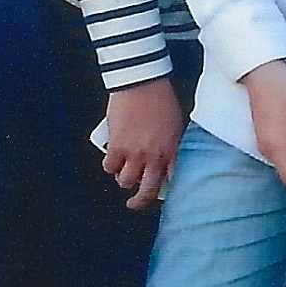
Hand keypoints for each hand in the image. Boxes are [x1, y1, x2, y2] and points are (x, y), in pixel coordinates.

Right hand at [103, 80, 183, 209]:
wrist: (143, 83)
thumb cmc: (162, 99)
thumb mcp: (176, 124)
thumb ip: (171, 144)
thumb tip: (167, 158)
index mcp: (172, 150)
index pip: (170, 181)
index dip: (163, 190)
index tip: (158, 193)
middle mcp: (154, 156)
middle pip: (146, 190)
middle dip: (139, 201)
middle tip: (134, 203)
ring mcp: (134, 153)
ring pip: (124, 181)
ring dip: (123, 178)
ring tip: (123, 171)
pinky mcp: (116, 146)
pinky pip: (109, 167)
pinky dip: (110, 166)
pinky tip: (112, 160)